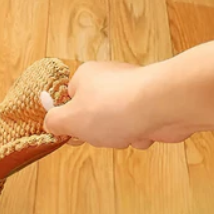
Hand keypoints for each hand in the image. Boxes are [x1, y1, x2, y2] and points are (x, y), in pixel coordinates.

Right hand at [44, 61, 194, 148]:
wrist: (163, 104)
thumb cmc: (112, 109)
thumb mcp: (70, 120)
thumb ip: (54, 122)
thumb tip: (50, 124)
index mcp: (85, 76)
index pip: (69, 100)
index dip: (69, 120)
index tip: (73, 133)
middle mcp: (109, 80)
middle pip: (93, 116)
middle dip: (98, 132)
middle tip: (101, 133)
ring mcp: (132, 92)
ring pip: (116, 125)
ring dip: (120, 137)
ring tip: (126, 131)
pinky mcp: (152, 104)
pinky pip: (138, 126)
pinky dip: (140, 134)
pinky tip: (144, 131)